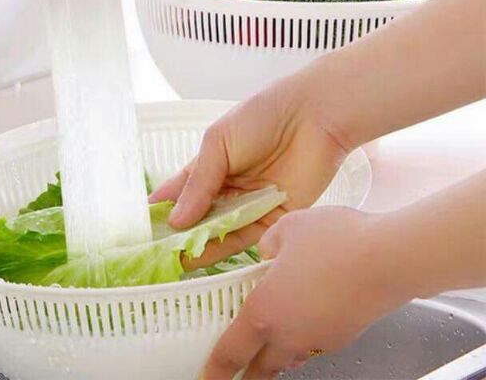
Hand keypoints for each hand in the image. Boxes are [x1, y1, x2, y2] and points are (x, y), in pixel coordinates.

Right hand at [150, 71, 349, 265]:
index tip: (140, 229)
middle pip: (197, 217)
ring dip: (197, 245)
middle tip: (153, 253)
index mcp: (211, 165)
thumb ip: (199, 182)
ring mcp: (248, 205)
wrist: (314, 116)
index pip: (179, 192)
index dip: (161, 209)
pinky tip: (201, 258)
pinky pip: (245, 239)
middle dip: (176, 234)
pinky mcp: (272, 219)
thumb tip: (175, 220)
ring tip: (171, 261)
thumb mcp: (218, 143)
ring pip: (218, 232)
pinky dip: (224, 250)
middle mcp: (227, 188)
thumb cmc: (262, 117)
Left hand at [203, 207, 403, 378]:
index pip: (231, 352)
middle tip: (235, 369)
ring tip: (270, 333)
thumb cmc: (333, 241)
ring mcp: (317, 340)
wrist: (388, 258)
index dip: (214, 370)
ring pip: (287, 355)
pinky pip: (311, 342)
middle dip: (246, 372)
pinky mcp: (342, 337)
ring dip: (274, 352)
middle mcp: (288, 334)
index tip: (204, 379)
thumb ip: (267, 244)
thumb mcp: (286, 228)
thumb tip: (267, 255)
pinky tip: (307, 309)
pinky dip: (302, 334)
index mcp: (264, 312)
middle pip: (260, 367)